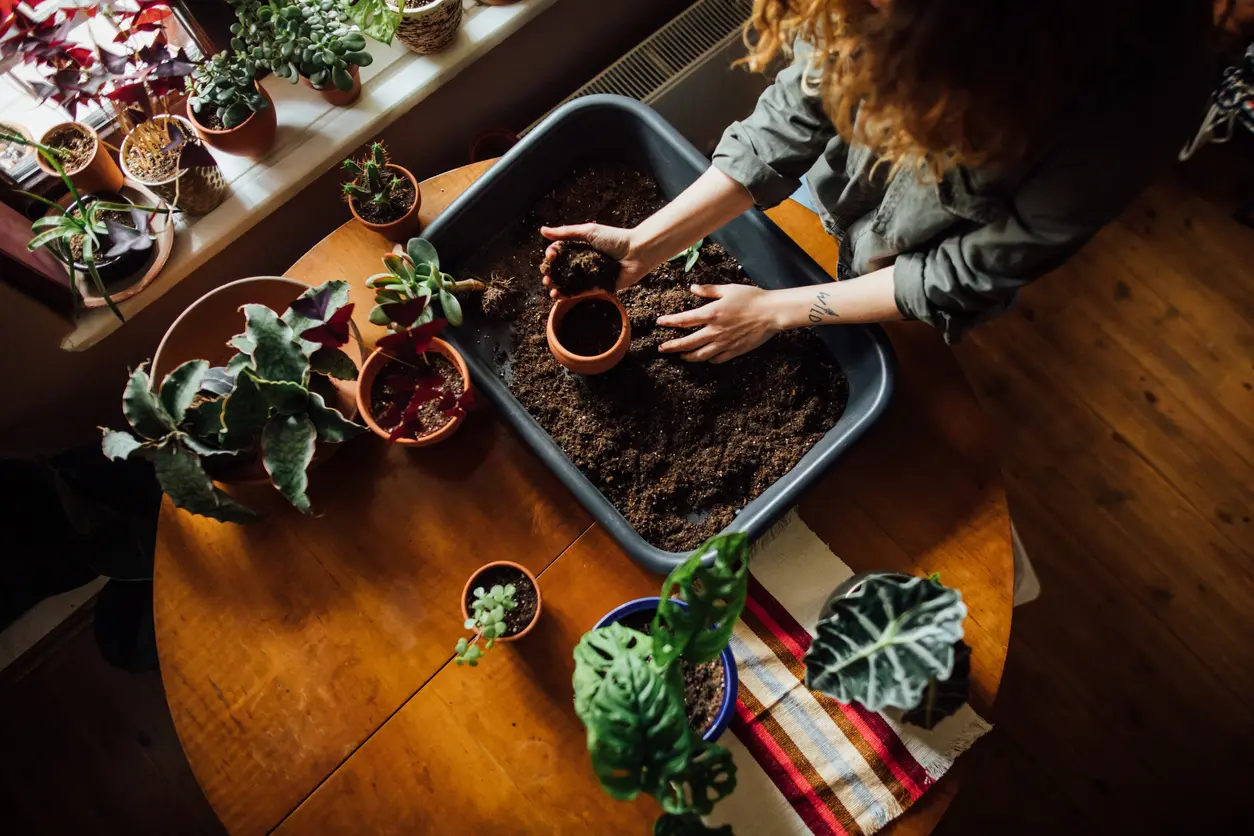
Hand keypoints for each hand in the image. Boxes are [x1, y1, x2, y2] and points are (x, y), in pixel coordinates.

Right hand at [539, 224, 655, 298]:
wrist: (636, 252)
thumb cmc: (615, 239)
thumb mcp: (589, 232)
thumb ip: (566, 232)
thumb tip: (542, 230)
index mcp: (580, 247)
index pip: (560, 252)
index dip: (552, 255)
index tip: (551, 255)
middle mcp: (583, 262)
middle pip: (562, 269)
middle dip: (551, 272)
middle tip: (546, 275)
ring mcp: (590, 275)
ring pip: (569, 282)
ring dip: (556, 285)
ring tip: (549, 287)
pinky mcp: (598, 287)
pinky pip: (580, 292)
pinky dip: (568, 295)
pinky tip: (557, 296)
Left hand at [656, 284, 781, 362]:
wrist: (772, 313)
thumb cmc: (752, 298)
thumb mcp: (728, 289)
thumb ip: (709, 290)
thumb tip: (692, 288)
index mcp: (712, 313)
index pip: (684, 320)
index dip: (670, 322)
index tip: (660, 323)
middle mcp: (715, 331)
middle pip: (688, 342)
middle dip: (672, 346)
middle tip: (662, 349)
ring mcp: (724, 343)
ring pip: (700, 354)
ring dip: (687, 356)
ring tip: (680, 357)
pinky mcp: (735, 350)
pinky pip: (717, 359)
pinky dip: (708, 359)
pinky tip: (704, 358)